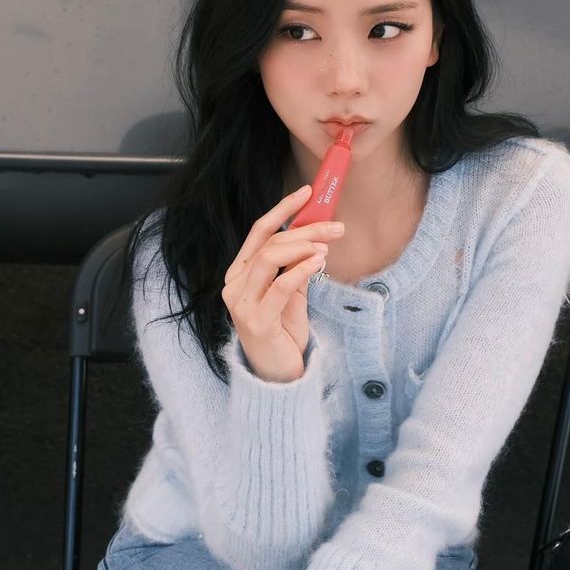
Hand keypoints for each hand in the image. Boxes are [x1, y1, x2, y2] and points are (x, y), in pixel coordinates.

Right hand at [221, 185, 344, 381]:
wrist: (277, 377)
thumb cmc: (283, 332)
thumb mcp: (292, 293)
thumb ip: (296, 266)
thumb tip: (316, 235)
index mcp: (240, 273)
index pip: (259, 231)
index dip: (282, 209)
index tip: (307, 192)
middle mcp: (234, 284)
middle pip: (268, 243)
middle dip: (304, 228)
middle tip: (335, 226)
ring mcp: (241, 303)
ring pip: (270, 258)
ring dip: (303, 246)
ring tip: (328, 244)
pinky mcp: (256, 321)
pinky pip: (280, 286)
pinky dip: (302, 269)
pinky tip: (319, 262)